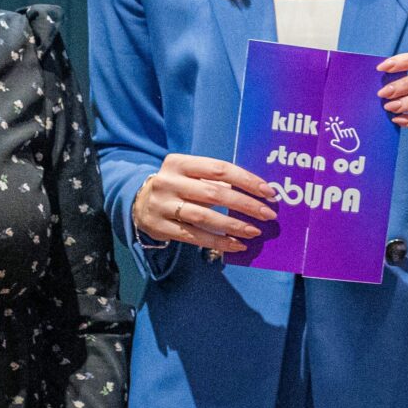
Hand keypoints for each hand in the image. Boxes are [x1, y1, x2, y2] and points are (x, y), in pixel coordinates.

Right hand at [133, 153, 276, 252]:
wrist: (139, 202)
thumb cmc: (178, 186)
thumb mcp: (191, 175)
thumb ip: (218, 180)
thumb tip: (259, 193)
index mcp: (179, 163)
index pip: (219, 169)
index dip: (246, 180)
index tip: (268, 192)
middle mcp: (168, 181)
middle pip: (214, 193)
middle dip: (245, 204)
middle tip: (268, 214)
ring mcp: (161, 205)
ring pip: (204, 217)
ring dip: (233, 225)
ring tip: (254, 231)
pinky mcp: (159, 226)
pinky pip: (194, 236)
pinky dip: (218, 242)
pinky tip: (236, 245)